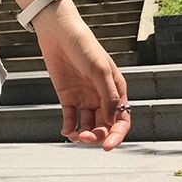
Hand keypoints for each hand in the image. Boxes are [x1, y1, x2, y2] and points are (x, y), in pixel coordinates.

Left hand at [32, 0, 131, 150]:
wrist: (60, 35)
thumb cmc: (84, 48)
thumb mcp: (99, 70)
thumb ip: (107, 95)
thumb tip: (113, 121)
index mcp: (116, 91)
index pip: (121, 120)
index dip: (116, 135)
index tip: (108, 147)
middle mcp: (102, 97)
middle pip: (104, 126)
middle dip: (96, 136)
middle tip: (84, 139)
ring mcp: (84, 98)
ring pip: (87, 125)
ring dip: (82, 134)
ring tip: (74, 136)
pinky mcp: (67, 97)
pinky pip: (70, 118)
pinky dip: (69, 128)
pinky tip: (66, 132)